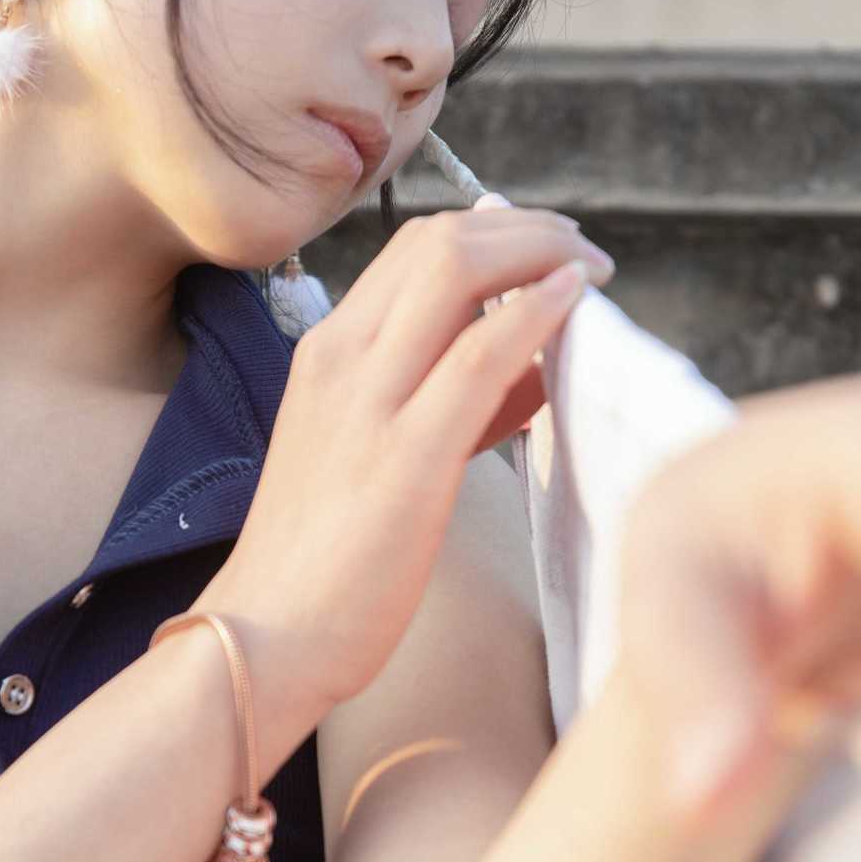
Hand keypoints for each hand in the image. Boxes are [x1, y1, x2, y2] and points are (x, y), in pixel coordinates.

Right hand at [202, 204, 614, 717]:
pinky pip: (482, 353)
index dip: (494, 229)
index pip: (415, 247)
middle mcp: (341, 357)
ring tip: (593, 269)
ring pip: (458, 269)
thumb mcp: (378, 455)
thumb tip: (530, 369)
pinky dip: (538, 311)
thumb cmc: (327, 562)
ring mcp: (368, 400)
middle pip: (441, 240)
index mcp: (328, 352)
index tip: (549, 247)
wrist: (267, 635)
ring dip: (542, 251)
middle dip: (527, 226)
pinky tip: (576, 299)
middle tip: (584, 249)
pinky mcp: (406, 455)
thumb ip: (449, 403)